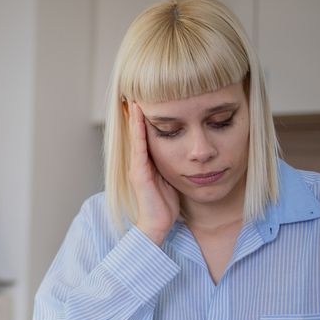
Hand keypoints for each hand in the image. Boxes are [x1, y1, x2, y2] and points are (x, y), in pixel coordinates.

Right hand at [126, 100, 178, 244]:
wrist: (157, 226)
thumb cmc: (165, 206)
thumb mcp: (171, 179)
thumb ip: (172, 165)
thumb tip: (184, 152)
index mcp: (146, 163)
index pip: (145, 136)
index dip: (143, 119)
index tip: (145, 100)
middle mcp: (138, 162)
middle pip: (137, 133)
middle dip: (136, 114)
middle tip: (135, 92)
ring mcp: (136, 167)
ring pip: (135, 137)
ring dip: (135, 118)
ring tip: (135, 99)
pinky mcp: (138, 173)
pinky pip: (139, 148)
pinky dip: (138, 132)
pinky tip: (139, 118)